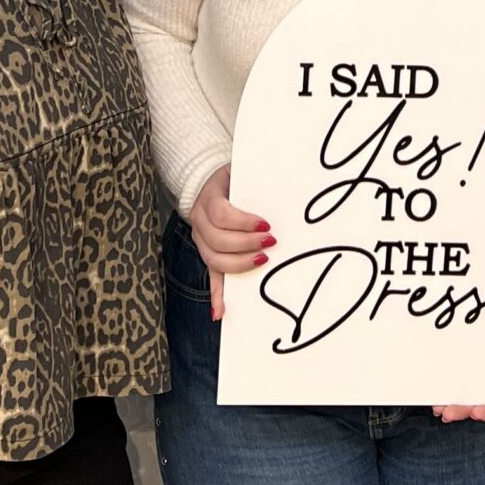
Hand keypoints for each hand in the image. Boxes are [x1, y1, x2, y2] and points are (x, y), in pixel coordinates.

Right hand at [188, 164, 272, 320]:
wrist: (208, 182)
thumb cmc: (233, 178)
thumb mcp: (239, 171)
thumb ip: (255, 179)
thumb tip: (284, 184)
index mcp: (208, 199)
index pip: (221, 214)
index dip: (243, 222)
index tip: (266, 224)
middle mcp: (199, 221)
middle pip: (218, 240)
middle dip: (246, 245)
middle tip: (271, 242)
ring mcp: (201, 240)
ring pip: (213, 260)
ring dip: (239, 265)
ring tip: (263, 261)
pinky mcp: (207, 254)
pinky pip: (210, 277)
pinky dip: (215, 295)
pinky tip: (220, 312)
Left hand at [433, 296, 484, 425]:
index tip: (477, 413)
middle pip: (480, 394)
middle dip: (463, 407)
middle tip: (449, 413)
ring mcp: (480, 354)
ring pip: (465, 381)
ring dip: (451, 396)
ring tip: (438, 405)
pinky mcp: (467, 340)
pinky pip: (454, 359)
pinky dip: (444, 373)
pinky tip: (435, 381)